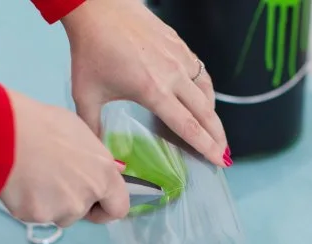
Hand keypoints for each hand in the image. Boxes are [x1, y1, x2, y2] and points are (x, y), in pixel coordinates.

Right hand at [0, 89, 129, 226]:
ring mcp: (62, 210)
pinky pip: (36, 215)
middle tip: (55, 180)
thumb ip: (97, 159)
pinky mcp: (36, 216)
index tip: (96, 204)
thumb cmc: (44, 125)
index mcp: (104, 176)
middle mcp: (87, 197)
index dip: (107, 208)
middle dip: (73, 202)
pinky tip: (21, 182)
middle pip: (84, 212)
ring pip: (59, 215)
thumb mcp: (81, 134)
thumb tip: (111, 170)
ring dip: (51, 203)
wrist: (5, 132)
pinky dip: (30, 203)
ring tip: (35, 176)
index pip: (119, 208)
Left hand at [61, 0, 230, 166]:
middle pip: (205, 113)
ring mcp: (180, 58)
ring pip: (207, 93)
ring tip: (215, 132)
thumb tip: (101, 155)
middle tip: (225, 155)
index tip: (219, 161)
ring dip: (214, 116)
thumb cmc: (91, 50)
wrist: (98, 8)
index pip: (188, 126)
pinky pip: (201, 74)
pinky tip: (203, 101)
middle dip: (218, 137)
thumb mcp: (86, 93)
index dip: (206, 147)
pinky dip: (206, 92)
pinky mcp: (180, 45)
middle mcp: (173, 75)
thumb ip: (93, 127)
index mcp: (153, 91)